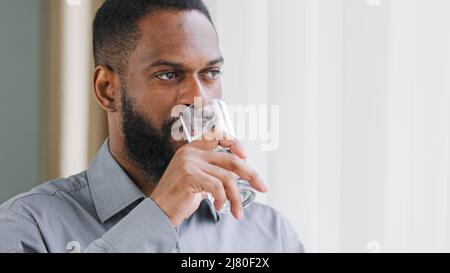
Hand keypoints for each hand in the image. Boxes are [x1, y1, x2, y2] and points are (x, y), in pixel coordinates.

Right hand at [150, 133, 267, 226]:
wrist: (158, 211)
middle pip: (231, 159)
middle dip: (250, 174)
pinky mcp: (189, 175)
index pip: (218, 136)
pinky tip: (218, 206)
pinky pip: (218, 187)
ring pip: (227, 177)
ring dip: (236, 197)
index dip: (235, 143)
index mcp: (192, 149)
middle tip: (261, 186)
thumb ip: (214, 171)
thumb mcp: (198, 178)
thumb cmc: (178, 197)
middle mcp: (191, 152)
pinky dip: (223, 199)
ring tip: (236, 210)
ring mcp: (189, 162)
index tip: (246, 157)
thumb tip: (240, 173)